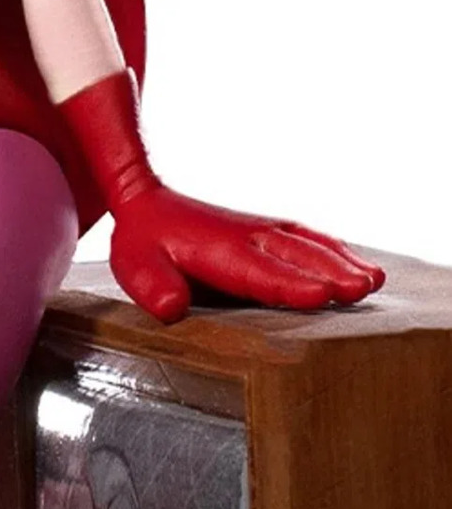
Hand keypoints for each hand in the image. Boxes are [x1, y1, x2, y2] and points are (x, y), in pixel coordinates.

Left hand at [109, 185, 385, 322]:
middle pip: (294, 256)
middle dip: (331, 272)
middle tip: (366, 288)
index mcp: (219, 252)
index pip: (261, 273)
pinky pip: (303, 236)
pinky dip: (332, 247)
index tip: (325, 294)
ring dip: (340, 259)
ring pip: (305, 244)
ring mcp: (258, 231)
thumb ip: (155, 287)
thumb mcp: (134, 268)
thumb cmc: (141, 243)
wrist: (143, 202)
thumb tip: (173, 307)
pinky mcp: (264, 231)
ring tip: (373, 280)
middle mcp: (245, 238)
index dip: (292, 285)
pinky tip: (354, 262)